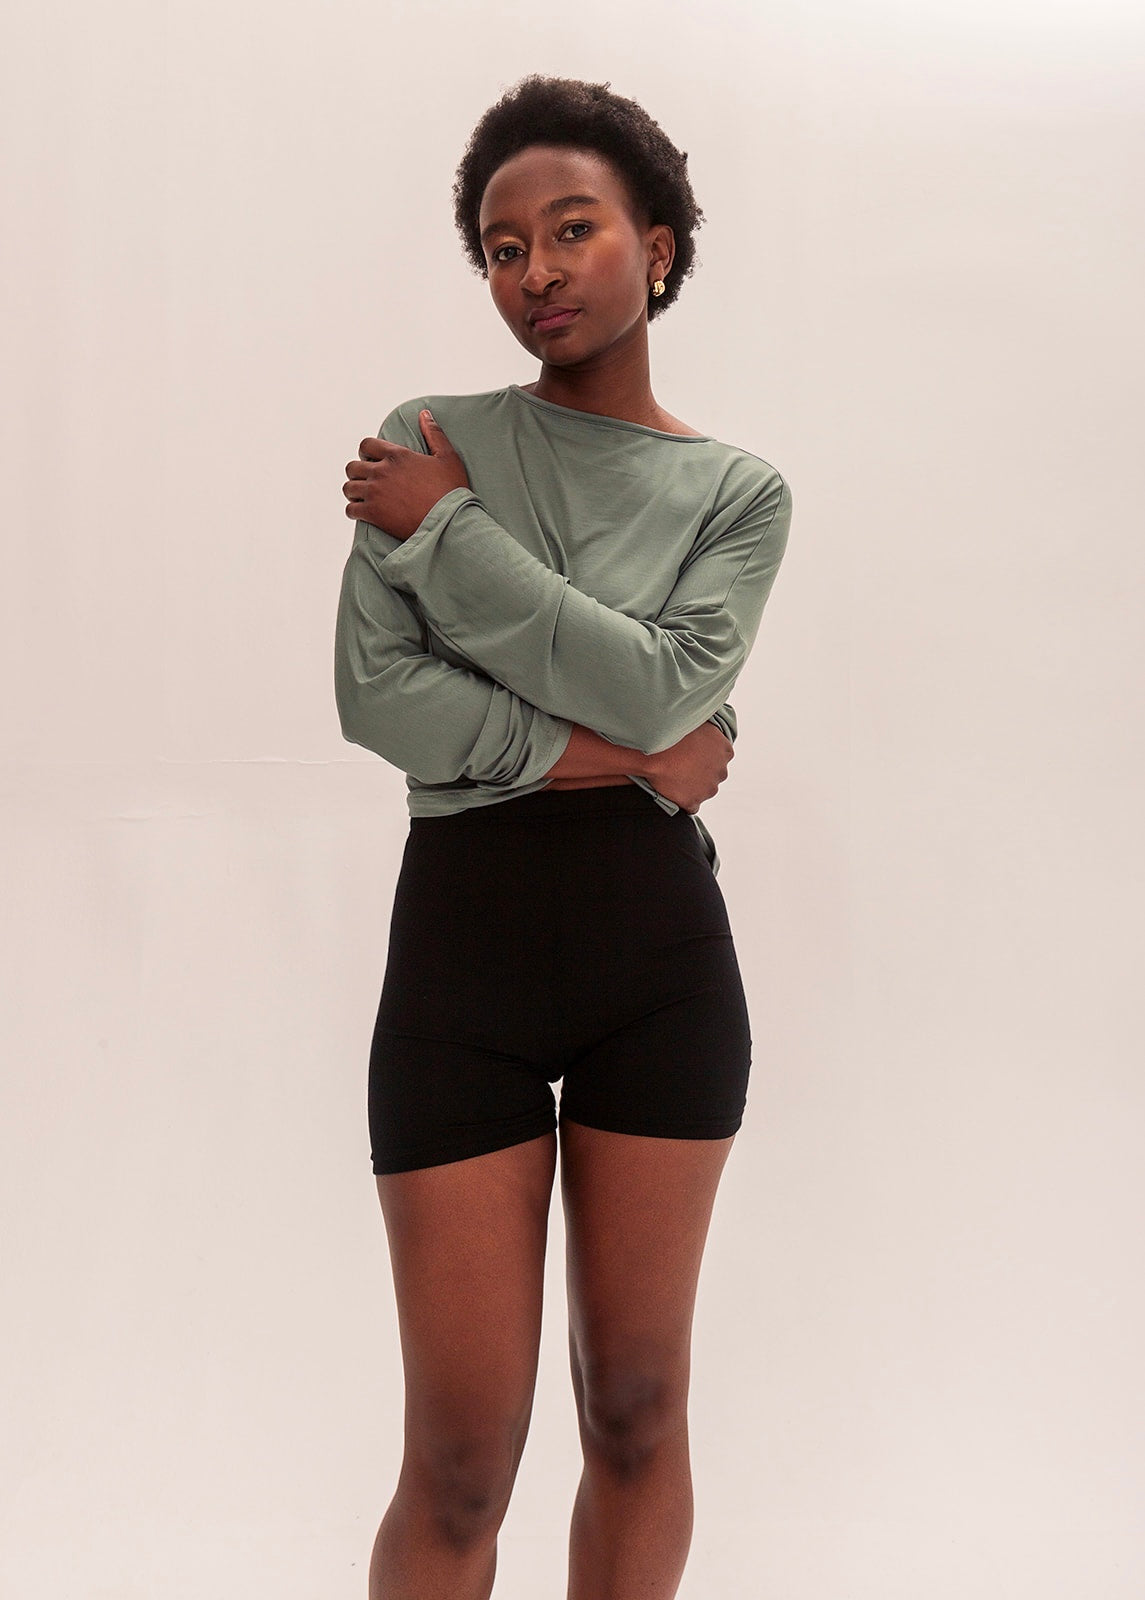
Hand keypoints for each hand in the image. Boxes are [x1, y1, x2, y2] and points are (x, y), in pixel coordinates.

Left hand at [343, 410, 469, 540]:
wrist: (449, 521)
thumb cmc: (451, 491)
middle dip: (357, 472)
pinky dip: (354, 510)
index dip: (366, 451)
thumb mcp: (448, 457)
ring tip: (363, 496)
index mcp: (397, 455)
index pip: (367, 445)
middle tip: (366, 480)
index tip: (370, 459)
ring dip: (354, 491)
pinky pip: (351, 509)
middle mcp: (382, 471)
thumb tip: (424, 414)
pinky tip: (362, 513)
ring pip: (348, 487)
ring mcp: (375, 493)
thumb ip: (434, 433)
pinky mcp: (373, 513)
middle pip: (353, 467)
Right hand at [644, 720, 733, 812]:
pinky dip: (684, 800)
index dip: (706, 755)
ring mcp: (709, 789)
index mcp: (726, 751)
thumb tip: (708, 713)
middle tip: (683, 765)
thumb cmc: (673, 733)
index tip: (694, 754)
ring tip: (675, 778)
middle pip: (713, 773)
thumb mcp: (697, 721)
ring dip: (693, 786)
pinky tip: (674, 792)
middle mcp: (722, 771)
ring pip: (703, 789)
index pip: (722, 756)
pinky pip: (691, 805)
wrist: (653, 753)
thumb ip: (708, 726)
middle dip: (702, 771)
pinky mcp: (694, 802)